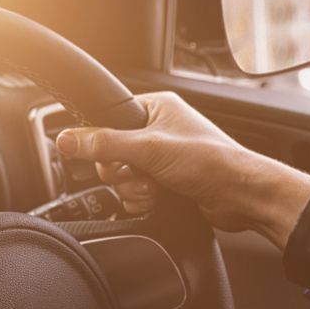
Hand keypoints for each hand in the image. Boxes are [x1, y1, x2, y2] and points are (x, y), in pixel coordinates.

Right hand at [56, 92, 309, 249]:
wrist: (241, 197)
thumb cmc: (211, 162)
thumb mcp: (149, 149)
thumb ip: (105, 143)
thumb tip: (67, 139)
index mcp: (155, 108)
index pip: (108, 120)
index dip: (105, 142)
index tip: (111, 156)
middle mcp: (157, 130)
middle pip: (111, 153)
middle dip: (122, 172)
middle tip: (141, 174)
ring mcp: (161, 158)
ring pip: (121, 177)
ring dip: (133, 188)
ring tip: (154, 189)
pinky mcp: (165, 182)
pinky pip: (134, 192)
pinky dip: (141, 200)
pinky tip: (157, 200)